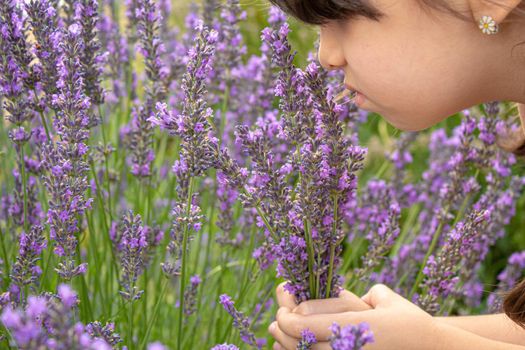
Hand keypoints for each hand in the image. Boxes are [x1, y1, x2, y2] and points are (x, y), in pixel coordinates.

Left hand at [268, 283, 441, 349]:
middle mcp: (349, 346)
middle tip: (276, 320)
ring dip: (288, 345)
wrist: (433, 349)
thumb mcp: (384, 299)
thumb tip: (319, 298)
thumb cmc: (409, 319)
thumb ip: (351, 296)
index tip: (282, 305)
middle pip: (300, 343)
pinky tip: (300, 346)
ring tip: (279, 334)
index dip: (286, 316)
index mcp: (354, 326)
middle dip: (282, 330)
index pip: (305, 324)